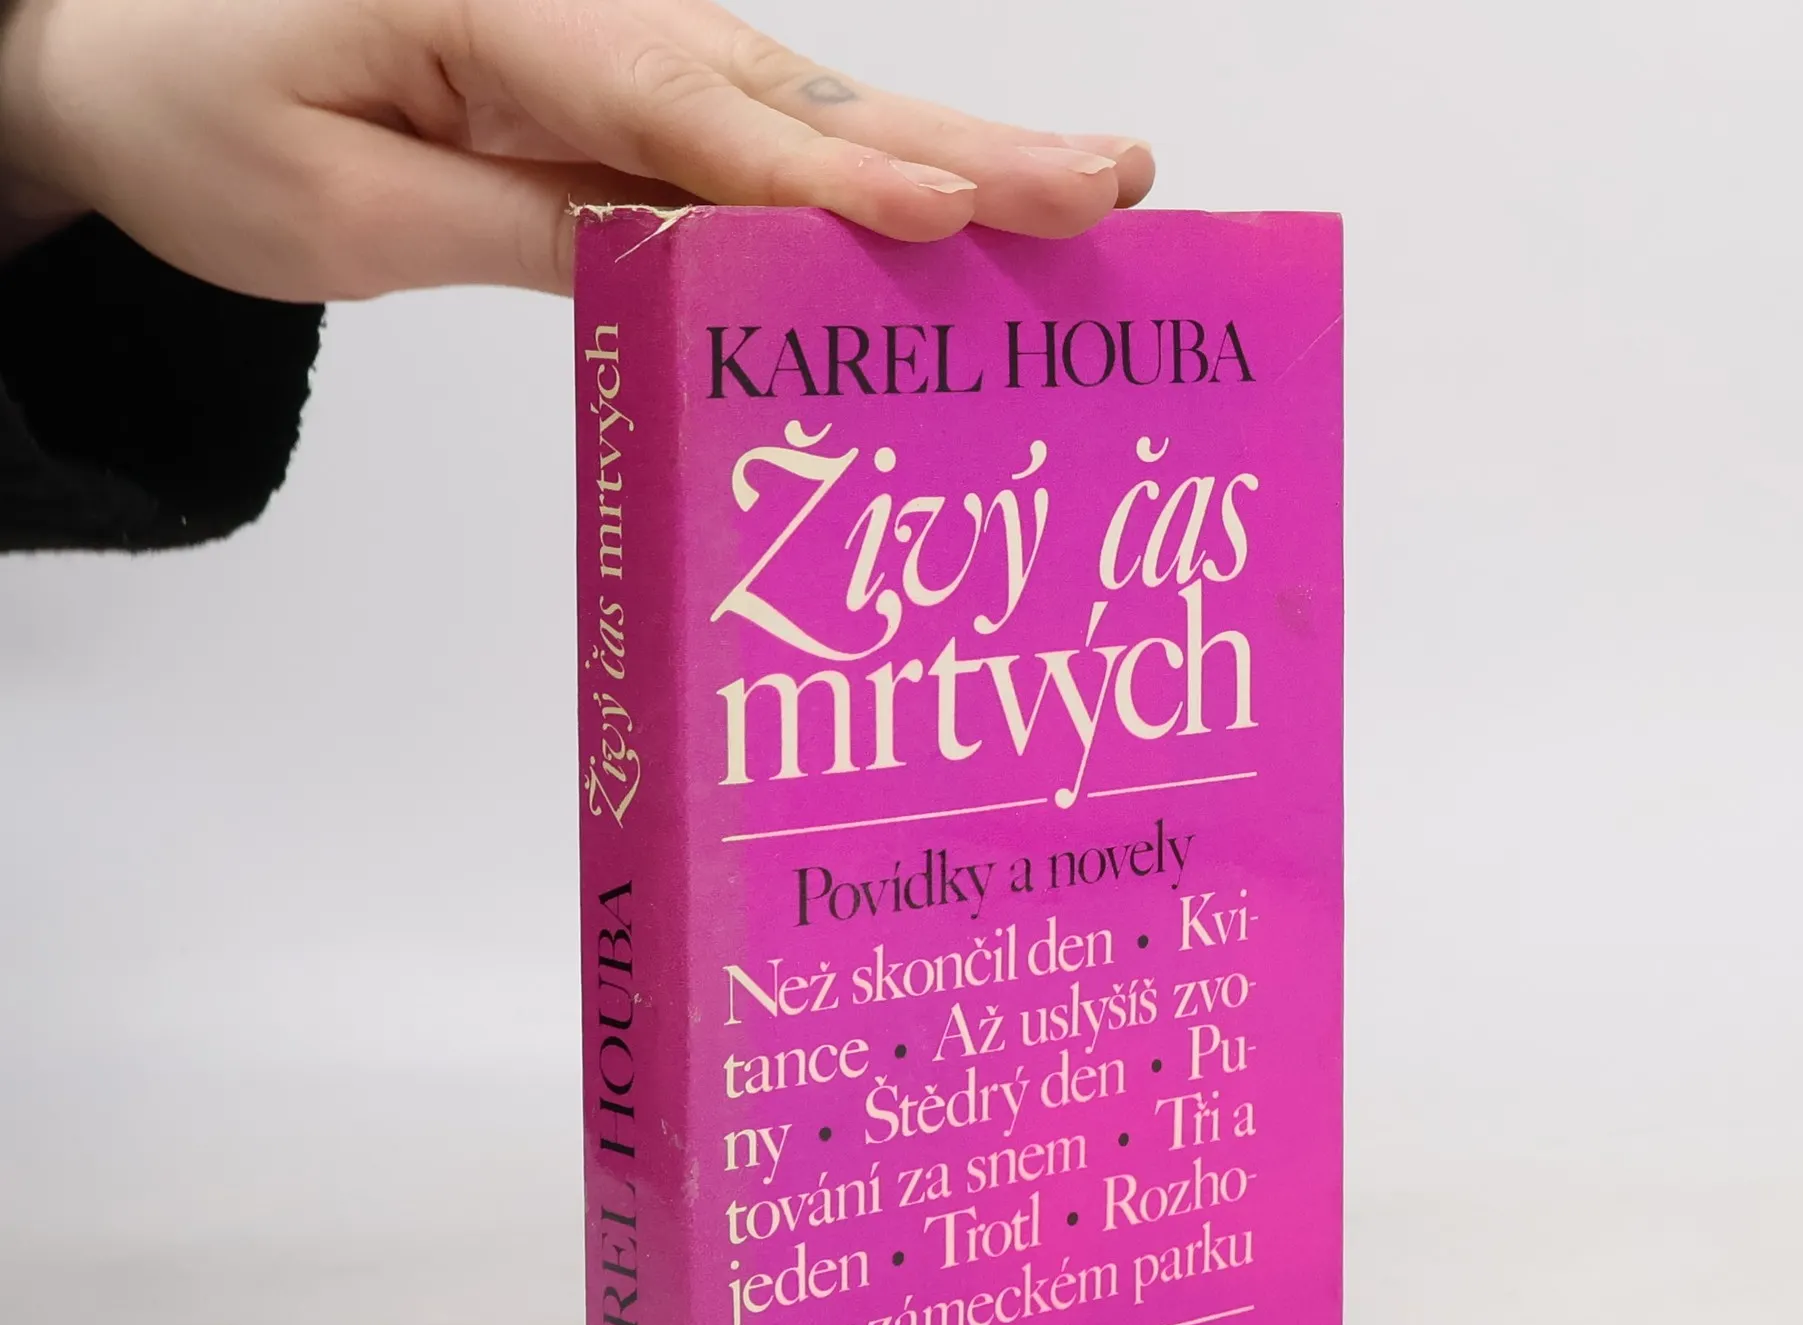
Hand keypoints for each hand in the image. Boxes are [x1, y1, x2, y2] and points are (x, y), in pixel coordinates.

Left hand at [0, 0, 1152, 298]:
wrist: (136, 37)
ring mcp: (627, 45)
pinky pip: (768, 139)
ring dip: (958, 159)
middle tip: (1112, 186)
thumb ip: (527, 228)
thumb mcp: (341, 201)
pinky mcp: (635, 89)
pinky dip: (875, 182)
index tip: (946, 224)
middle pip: (800, 96)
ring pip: (809, 111)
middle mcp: (598, 11)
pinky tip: (965, 215)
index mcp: (509, 14)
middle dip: (965, 149)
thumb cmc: (208, 103)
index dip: (824, 182)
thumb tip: (696, 268)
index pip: (692, 115)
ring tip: (1090, 195)